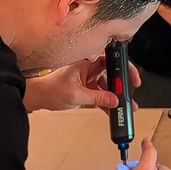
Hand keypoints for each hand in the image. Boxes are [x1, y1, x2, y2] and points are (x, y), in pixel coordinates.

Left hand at [23, 57, 141, 112]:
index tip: (131, 77)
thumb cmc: (50, 89)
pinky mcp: (88, 89)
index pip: (110, 59)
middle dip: (122, 84)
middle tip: (130, 93)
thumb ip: (97, 97)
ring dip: (116, 96)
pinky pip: (102, 95)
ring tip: (125, 106)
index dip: (123, 66)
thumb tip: (114, 100)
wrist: (39, 98)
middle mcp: (89, 68)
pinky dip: (108, 102)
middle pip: (112, 73)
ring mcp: (89, 78)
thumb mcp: (76, 94)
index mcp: (86, 61)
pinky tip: (114, 110)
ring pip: (109, 86)